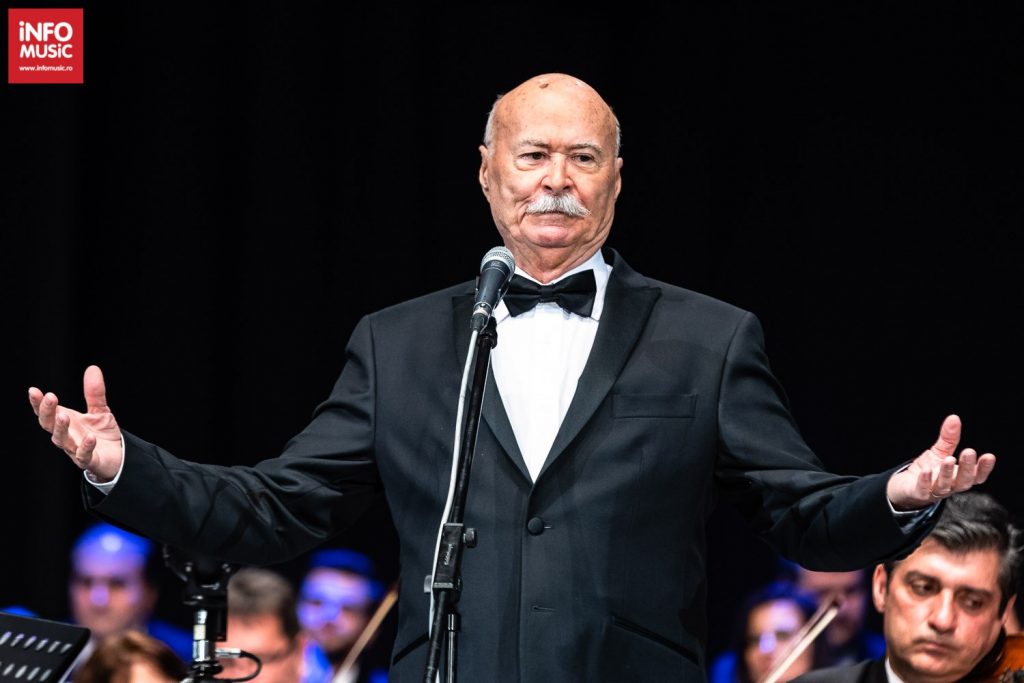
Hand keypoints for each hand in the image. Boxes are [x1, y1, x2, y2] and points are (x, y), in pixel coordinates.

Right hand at [28, 365, 123, 481]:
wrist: (117, 456)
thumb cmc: (102, 434)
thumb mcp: (99, 410)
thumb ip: (94, 392)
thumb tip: (93, 368)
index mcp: (66, 422)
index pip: (47, 412)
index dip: (38, 403)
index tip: (33, 390)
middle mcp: (66, 436)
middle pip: (49, 425)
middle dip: (48, 412)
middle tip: (50, 398)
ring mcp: (75, 449)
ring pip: (61, 441)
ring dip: (61, 428)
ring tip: (64, 415)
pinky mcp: (89, 461)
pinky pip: (84, 456)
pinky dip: (85, 447)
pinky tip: (90, 438)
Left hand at [886, 414, 995, 509]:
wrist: (906, 487)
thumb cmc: (929, 470)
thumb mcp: (940, 452)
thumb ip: (949, 438)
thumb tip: (954, 418)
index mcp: (959, 477)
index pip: (976, 475)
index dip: (984, 468)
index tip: (989, 456)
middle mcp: (950, 486)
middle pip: (963, 481)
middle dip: (967, 467)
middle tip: (969, 452)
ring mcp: (935, 491)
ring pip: (945, 485)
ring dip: (947, 473)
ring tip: (949, 459)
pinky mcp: (918, 494)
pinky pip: (923, 489)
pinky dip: (925, 481)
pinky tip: (926, 471)